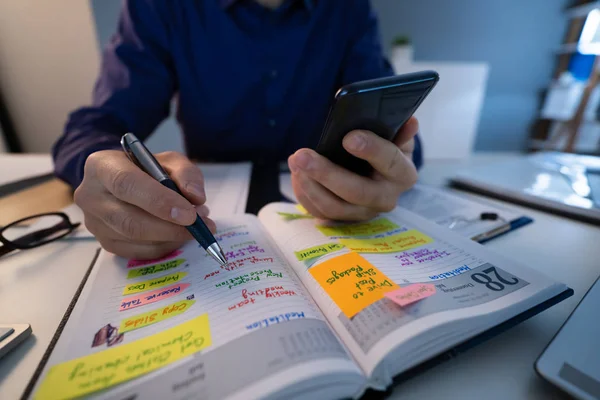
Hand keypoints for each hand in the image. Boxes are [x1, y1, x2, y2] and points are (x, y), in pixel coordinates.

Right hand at [74, 150, 215, 258]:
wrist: (122, 181)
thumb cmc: (146, 169)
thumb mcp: (169, 160)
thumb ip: (186, 174)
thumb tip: (196, 198)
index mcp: (101, 166)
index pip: (126, 184)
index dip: (159, 201)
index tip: (189, 214)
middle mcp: (90, 195)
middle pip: (128, 220)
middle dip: (169, 227)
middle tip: (199, 226)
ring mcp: (94, 223)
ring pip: (134, 239)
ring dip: (170, 237)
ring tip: (195, 227)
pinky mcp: (104, 242)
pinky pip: (137, 252)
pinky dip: (164, 247)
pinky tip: (178, 236)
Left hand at [288, 117, 418, 220]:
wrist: (377, 173)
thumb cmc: (385, 148)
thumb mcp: (396, 137)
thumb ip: (400, 131)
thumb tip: (410, 123)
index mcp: (403, 174)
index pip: (390, 162)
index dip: (371, 149)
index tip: (348, 137)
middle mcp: (386, 199)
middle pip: (356, 192)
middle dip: (326, 173)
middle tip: (302, 155)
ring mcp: (364, 213)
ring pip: (334, 206)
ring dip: (310, 185)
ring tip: (295, 161)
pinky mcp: (344, 219)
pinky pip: (320, 212)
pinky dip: (305, 194)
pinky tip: (296, 175)